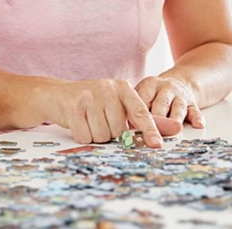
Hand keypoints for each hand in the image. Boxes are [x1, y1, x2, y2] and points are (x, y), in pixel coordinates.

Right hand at [45, 79, 181, 147]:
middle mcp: (107, 89)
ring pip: (102, 135)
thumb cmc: (93, 102)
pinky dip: (82, 135)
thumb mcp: (119, 105)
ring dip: (95, 135)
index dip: (149, 130)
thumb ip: (146, 119)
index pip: (140, 112)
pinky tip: (78, 122)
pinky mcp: (72, 106)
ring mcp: (88, 96)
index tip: (156, 144)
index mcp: (122, 87)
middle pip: (118, 130)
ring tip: (88, 120)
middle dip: (110, 133)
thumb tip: (175, 129)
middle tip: (100, 121)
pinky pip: (84, 136)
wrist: (57, 94)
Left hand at [135, 75, 204, 127]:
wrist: (180, 81)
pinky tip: (198, 125)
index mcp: (149, 85)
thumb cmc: (155, 92)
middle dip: (157, 120)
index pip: (143, 99)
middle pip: (161, 104)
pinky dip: (196, 118)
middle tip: (152, 134)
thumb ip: (134, 107)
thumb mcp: (143, 92)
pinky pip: (195, 110)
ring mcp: (180, 95)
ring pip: (178, 107)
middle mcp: (165, 88)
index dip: (138, 114)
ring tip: (173, 131)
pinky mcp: (192, 102)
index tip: (134, 129)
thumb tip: (124, 128)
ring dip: (175, 119)